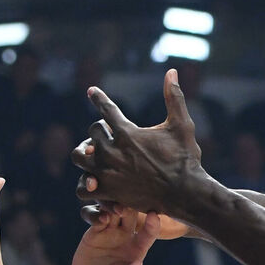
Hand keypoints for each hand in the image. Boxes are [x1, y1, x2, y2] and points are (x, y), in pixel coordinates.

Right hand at [71, 209, 161, 264]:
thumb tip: (138, 264)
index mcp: (138, 249)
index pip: (149, 233)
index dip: (152, 225)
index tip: (155, 216)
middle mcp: (125, 238)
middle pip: (131, 217)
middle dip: (132, 209)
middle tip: (130, 207)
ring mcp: (109, 234)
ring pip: (113, 213)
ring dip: (115, 208)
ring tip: (116, 210)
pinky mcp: (93, 234)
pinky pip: (96, 220)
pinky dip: (98, 216)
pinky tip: (101, 219)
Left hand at [72, 69, 215, 214]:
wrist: (186, 193)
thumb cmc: (185, 158)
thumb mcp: (181, 125)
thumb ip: (173, 98)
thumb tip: (172, 71)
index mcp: (128, 132)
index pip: (105, 109)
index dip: (98, 97)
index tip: (92, 91)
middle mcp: (113, 151)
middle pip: (92, 132)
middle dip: (101, 131)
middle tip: (109, 135)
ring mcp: (108, 173)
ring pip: (79, 157)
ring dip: (85, 154)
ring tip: (95, 155)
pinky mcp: (109, 192)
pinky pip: (85, 188)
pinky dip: (89, 184)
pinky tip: (98, 180)